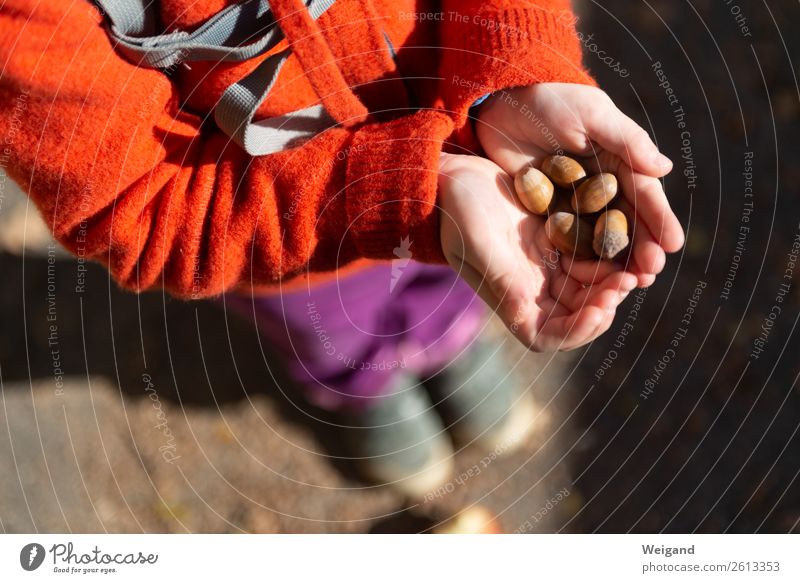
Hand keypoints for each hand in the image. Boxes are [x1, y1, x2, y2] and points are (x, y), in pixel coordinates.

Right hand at [438, 152, 637, 351]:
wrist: (452, 176)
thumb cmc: (457, 211)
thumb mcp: (479, 244)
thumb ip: (505, 279)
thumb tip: (529, 314)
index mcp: (510, 299)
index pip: (549, 336)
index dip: (577, 331)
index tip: (600, 309)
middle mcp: (531, 289)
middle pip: (576, 315)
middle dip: (603, 304)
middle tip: (626, 282)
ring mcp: (544, 266)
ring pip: (588, 287)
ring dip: (611, 282)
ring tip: (633, 267)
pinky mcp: (555, 240)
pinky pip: (590, 256)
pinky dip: (608, 255)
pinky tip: (624, 242)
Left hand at [475, 83, 683, 286]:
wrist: (502, 104)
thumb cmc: (551, 100)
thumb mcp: (591, 115)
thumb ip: (626, 141)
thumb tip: (665, 169)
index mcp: (620, 161)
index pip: (644, 195)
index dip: (658, 221)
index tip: (671, 246)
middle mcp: (603, 186)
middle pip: (626, 223)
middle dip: (640, 250)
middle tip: (650, 275)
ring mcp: (576, 202)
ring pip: (600, 237)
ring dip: (613, 262)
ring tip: (626, 286)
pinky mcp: (549, 212)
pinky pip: (568, 239)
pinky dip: (579, 259)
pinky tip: (586, 281)